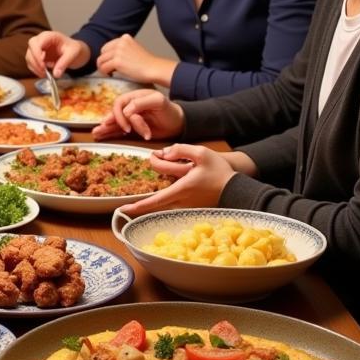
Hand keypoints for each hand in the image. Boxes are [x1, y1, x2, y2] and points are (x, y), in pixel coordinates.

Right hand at [25, 30, 87, 78]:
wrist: (76, 52)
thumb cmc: (75, 49)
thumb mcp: (73, 54)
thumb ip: (64, 63)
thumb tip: (56, 74)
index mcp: (49, 36)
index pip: (37, 43)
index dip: (37, 54)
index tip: (43, 65)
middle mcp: (41, 40)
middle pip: (30, 48)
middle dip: (35, 61)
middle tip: (44, 70)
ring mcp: (38, 49)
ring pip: (29, 57)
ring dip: (35, 67)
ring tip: (45, 74)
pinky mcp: (37, 57)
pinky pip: (32, 63)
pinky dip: (35, 70)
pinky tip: (43, 73)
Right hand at [91, 88, 183, 141]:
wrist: (178, 124)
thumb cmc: (169, 110)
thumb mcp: (158, 101)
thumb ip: (141, 102)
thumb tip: (126, 111)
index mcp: (134, 97)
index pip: (120, 104)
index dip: (121, 116)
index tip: (128, 128)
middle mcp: (129, 106)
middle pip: (114, 113)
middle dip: (112, 123)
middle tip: (115, 130)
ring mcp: (130, 118)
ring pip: (113, 122)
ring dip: (105, 128)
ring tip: (96, 133)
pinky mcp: (131, 128)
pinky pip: (117, 130)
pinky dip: (108, 133)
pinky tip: (100, 135)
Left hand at [95, 34, 173, 85]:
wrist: (154, 69)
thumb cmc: (146, 63)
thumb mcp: (134, 49)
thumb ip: (123, 49)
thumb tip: (109, 55)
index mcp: (124, 38)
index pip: (107, 47)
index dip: (108, 57)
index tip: (112, 64)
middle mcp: (121, 42)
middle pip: (102, 53)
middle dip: (104, 61)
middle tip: (111, 70)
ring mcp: (118, 51)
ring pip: (101, 61)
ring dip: (104, 68)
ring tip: (111, 73)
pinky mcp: (117, 61)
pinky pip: (103, 68)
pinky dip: (105, 73)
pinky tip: (112, 75)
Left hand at [115, 143, 235, 217]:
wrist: (237, 190)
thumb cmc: (220, 172)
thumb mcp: (201, 153)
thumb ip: (180, 149)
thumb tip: (164, 153)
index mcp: (181, 189)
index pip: (154, 200)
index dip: (137, 206)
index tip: (123, 209)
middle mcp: (181, 201)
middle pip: (155, 200)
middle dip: (145, 189)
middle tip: (150, 165)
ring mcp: (185, 207)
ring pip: (163, 198)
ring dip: (157, 187)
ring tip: (164, 162)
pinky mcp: (189, 208)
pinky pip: (172, 200)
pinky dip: (166, 191)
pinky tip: (175, 175)